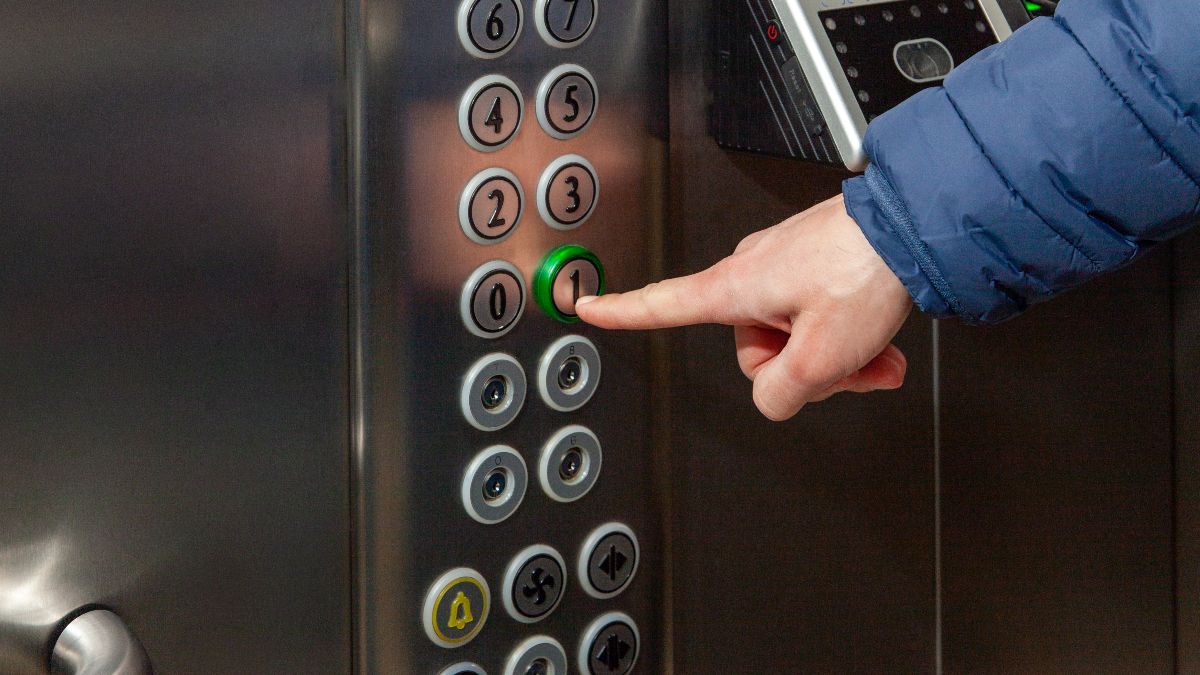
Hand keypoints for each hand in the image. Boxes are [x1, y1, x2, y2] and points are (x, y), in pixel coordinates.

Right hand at [575, 195, 913, 419]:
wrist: (914, 222)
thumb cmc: (867, 269)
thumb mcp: (821, 356)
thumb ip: (782, 393)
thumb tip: (776, 397)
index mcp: (736, 288)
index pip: (662, 305)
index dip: (622, 313)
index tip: (588, 307)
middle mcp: (752, 269)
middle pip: (756, 350)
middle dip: (805, 369)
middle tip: (847, 368)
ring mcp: (785, 263)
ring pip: (795, 335)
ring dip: (836, 355)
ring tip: (874, 354)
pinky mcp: (815, 261)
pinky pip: (817, 312)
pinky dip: (847, 333)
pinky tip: (879, 340)